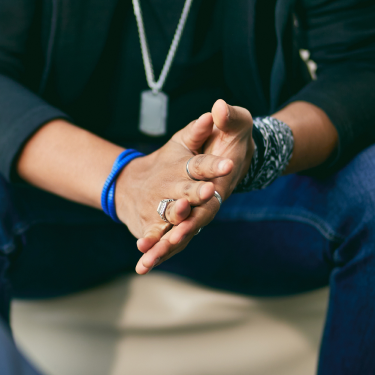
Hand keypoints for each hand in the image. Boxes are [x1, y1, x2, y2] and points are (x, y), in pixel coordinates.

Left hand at [135, 100, 253, 273]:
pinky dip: (156, 251)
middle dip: (184, 228)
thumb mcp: (233, 123)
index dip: (203, 196)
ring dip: (164, 248)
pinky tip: (140, 266)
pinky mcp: (182, 219)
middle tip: (173, 238)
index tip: (195, 204)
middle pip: (196, 218)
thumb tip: (220, 108)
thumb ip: (229, 118)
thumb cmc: (231, 136)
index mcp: (220, 179)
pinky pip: (168, 238)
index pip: (213, 189)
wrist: (229, 154)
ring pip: (180, 234)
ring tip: (147, 260)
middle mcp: (209, 201)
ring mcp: (195, 212)